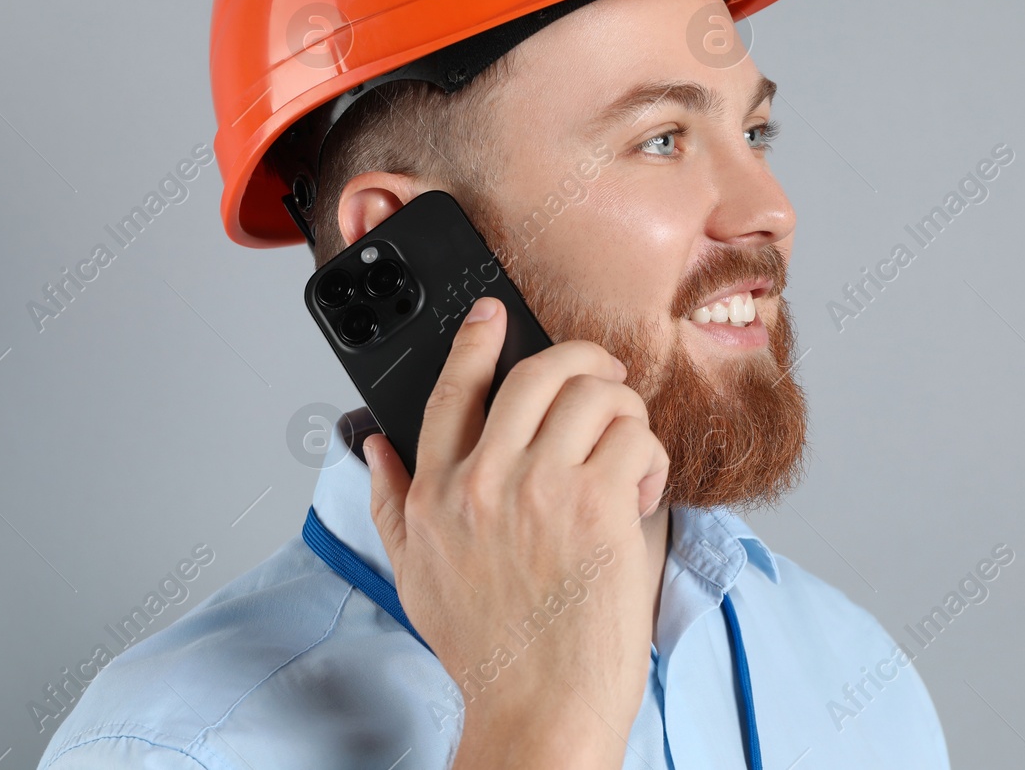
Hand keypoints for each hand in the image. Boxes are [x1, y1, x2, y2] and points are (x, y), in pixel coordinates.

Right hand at [364, 295, 668, 768]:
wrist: (539, 710)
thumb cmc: (488, 650)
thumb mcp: (415, 575)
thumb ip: (391, 502)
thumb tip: (374, 445)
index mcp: (436, 492)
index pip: (452, 388)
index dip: (476, 339)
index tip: (492, 314)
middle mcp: (483, 481)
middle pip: (538, 372)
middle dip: (583, 359)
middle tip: (604, 375)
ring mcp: (541, 489)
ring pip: (598, 396)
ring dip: (625, 414)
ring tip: (628, 452)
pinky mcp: (599, 508)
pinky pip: (637, 440)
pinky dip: (651, 457)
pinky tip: (641, 492)